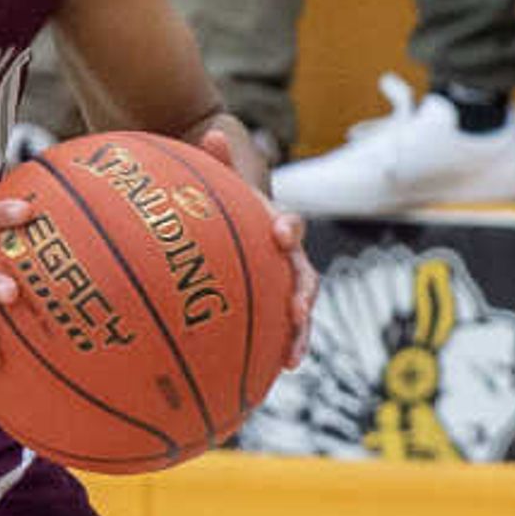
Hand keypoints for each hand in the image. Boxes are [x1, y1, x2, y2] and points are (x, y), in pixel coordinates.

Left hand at [194, 116, 317, 368]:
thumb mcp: (214, 182)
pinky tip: (258, 383)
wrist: (225, 221)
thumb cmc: (217, 203)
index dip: (287, 230)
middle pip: (304, 278)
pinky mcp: (268, 311)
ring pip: (296, 313)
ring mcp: (279, 287)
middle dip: (304, 298)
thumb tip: (210, 132)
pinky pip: (273, 334)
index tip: (278, 235)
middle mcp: (284, 259)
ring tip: (291, 359)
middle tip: (298, 313)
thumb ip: (214, 162)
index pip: (289, 227)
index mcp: (273, 227)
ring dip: (298, 335)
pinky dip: (273, 354)